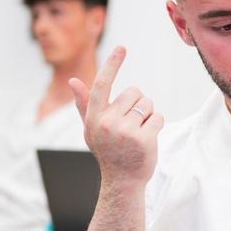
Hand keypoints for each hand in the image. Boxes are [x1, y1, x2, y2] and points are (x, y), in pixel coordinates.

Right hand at [69, 46, 163, 190]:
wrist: (122, 182)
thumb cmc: (107, 151)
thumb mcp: (92, 128)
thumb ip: (84, 104)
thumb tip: (73, 81)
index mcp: (94, 118)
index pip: (102, 85)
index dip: (112, 65)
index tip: (121, 48)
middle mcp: (107, 123)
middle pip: (133, 92)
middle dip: (137, 104)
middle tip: (130, 125)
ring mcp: (126, 132)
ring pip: (147, 104)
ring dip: (147, 115)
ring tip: (138, 133)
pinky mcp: (144, 140)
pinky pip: (158, 117)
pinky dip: (157, 125)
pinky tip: (147, 139)